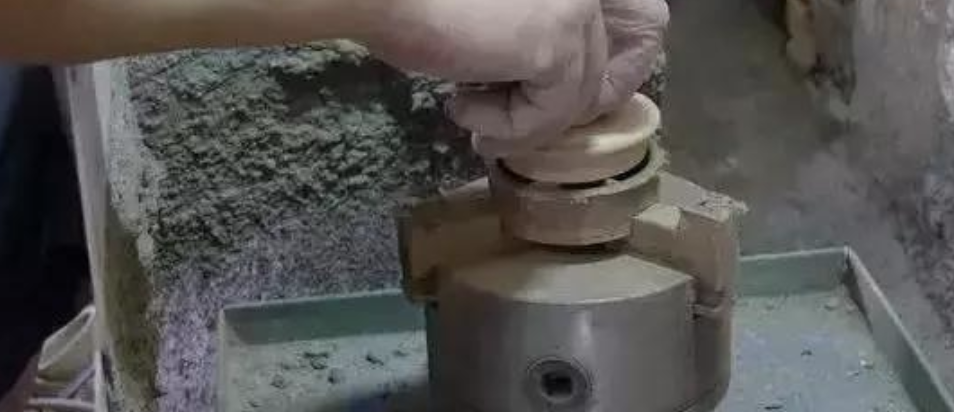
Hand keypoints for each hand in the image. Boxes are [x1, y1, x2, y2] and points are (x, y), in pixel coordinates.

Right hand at [361, 0, 668, 156]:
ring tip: (472, 117)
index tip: (569, 94)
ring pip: (580, 96)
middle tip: (517, 120)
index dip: (620, 64)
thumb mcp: (502, 18)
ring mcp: (579, 8)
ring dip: (526, 121)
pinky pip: (551, 115)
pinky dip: (508, 128)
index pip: (645, 19)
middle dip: (572, 102)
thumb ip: (543, 36)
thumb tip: (560, 85)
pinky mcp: (555, 44)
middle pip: (618, 59)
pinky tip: (460, 108)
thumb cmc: (418, 0)